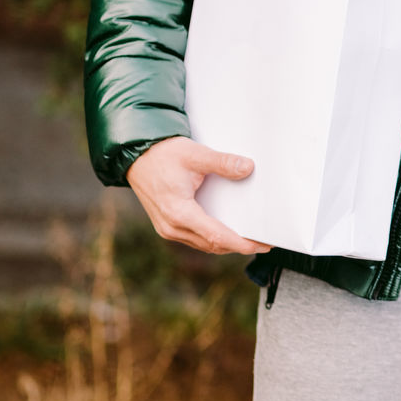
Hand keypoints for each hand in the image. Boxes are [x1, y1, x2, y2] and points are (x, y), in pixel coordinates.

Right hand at [126, 137, 271, 255]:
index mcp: (179, 212)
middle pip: (212, 245)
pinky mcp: (167, 226)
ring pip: (203, 244)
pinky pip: (195, 239)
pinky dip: (212, 238)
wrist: (137, 155)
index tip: (261, 245)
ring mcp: (167, 229)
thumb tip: (248, 168)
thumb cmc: (164, 154)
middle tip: (264, 243)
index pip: (216, 236)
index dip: (241, 243)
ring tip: (250, 240)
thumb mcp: (195, 154)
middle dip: (239, 246)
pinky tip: (227, 232)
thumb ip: (223, 162)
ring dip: (226, 244)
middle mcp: (172, 227)